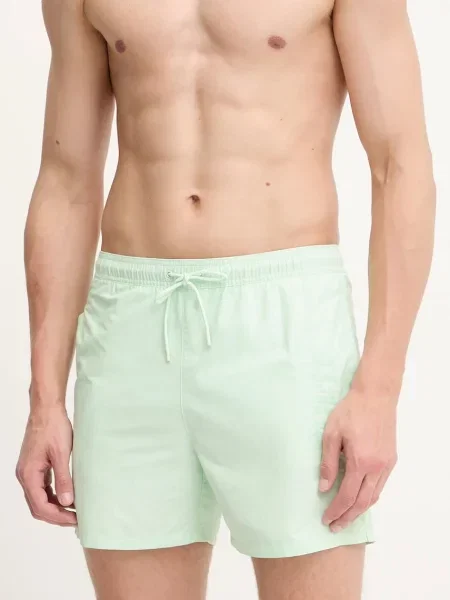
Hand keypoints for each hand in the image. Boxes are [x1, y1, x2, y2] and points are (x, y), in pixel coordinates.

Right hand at [16, 404, 76, 526]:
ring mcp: (29, 471)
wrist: (47, 410)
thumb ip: (64, 479)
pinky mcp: (35, 466)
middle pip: (38, 506)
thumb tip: (67, 502)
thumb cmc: (53, 428)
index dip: (58, 516)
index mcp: (29, 474)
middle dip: (56, 515)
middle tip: (76, 519)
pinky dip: (53, 496)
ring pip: (39, 498)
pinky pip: (42, 488)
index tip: (75, 519)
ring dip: (55, 507)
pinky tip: (67, 496)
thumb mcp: (61, 454)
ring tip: (74, 511)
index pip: (41, 506)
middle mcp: (25, 475)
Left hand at [319, 388, 397, 531]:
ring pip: (374, 496)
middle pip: (363, 502)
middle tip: (335, 527)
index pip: (347, 496)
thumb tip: (324, 488)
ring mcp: (387, 464)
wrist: (375, 396)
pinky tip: (360, 498)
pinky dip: (370, 496)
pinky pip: (381, 485)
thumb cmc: (350, 411)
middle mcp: (377, 468)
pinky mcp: (391, 459)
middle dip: (348, 517)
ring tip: (346, 517)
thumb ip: (328, 462)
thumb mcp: (331, 434)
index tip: (326, 519)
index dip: (336, 510)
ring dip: (360, 510)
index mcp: (361, 462)